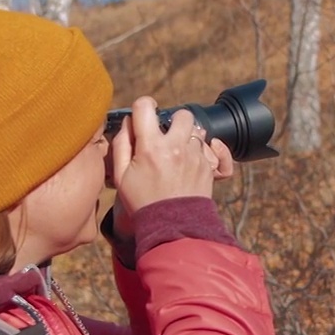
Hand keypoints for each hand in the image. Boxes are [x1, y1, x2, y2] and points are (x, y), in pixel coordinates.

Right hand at [109, 96, 229, 221]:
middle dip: (173, 121)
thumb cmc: (142, 201)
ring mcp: (195, 156)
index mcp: (151, 147)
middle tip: (166, 136)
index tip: (144, 116)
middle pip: (182, 114)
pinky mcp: (208, 167)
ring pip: (197, 131)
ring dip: (188, 137)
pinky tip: (196, 157)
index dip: (144, 107)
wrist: (171, 227)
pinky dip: (206, 151)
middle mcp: (176, 147)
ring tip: (178, 153)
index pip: (146, 106)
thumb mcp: (121, 175)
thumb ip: (121, 144)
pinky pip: (213, 148)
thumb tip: (127, 123)